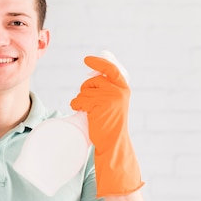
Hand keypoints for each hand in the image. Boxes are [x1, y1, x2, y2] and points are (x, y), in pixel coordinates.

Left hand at [70, 55, 142, 196]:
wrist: (112, 141)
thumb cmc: (109, 122)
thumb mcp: (113, 102)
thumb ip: (107, 87)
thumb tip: (92, 73)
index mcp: (124, 87)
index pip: (111, 69)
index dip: (99, 63)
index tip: (87, 59)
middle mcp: (119, 90)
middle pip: (92, 81)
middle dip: (86, 90)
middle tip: (90, 104)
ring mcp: (110, 96)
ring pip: (84, 90)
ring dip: (81, 100)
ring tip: (90, 111)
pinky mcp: (99, 104)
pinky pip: (80, 99)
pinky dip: (76, 105)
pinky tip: (82, 112)